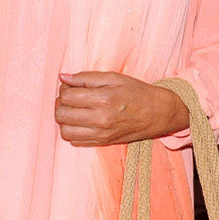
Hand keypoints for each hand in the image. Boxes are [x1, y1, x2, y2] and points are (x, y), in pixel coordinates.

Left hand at [54, 71, 188, 145]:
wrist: (157, 113)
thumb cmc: (137, 92)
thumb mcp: (114, 77)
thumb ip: (86, 77)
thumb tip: (63, 77)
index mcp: (104, 99)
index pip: (67, 96)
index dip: (64, 88)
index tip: (71, 85)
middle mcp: (101, 119)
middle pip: (61, 114)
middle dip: (60, 103)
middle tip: (70, 96)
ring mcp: (101, 134)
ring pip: (65, 131)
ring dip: (64, 119)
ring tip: (74, 109)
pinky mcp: (102, 142)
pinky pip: (75, 141)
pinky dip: (73, 131)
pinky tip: (81, 120)